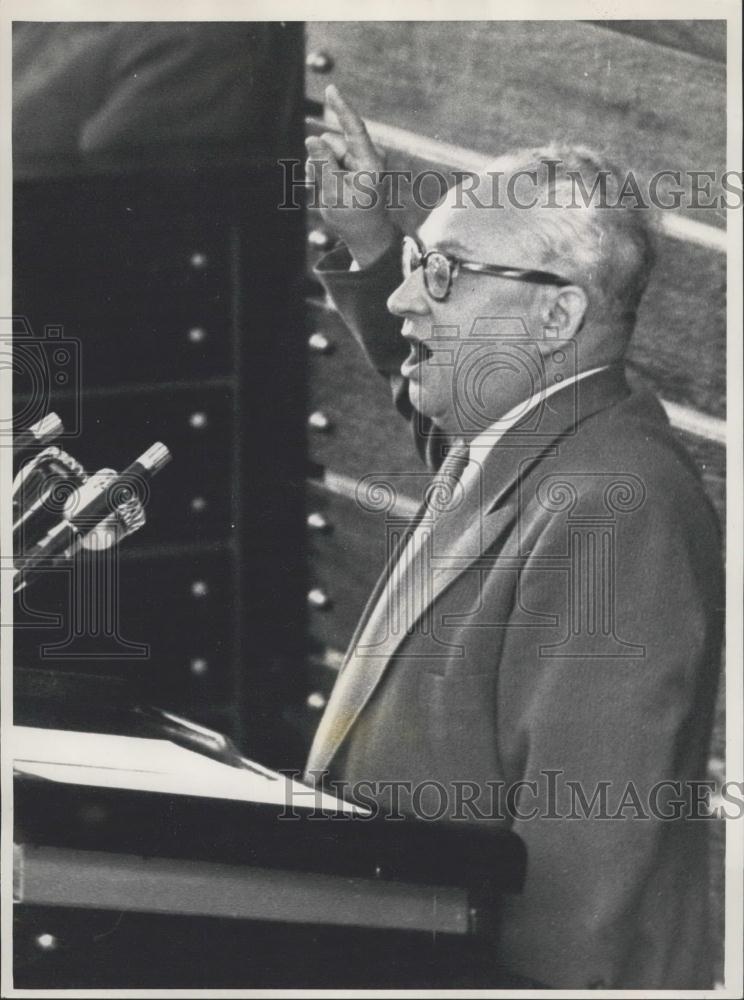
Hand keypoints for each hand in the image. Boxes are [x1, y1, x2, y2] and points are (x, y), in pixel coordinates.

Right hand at [305, 85, 397, 268]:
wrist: (367, 234)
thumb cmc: (353, 219)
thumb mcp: (334, 195)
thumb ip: (323, 165)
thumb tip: (312, 138)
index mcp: (371, 164)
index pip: (355, 130)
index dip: (341, 108)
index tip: (331, 89)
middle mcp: (368, 156)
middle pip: (332, 142)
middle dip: (319, 158)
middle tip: (318, 187)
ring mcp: (361, 158)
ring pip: (327, 148)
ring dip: (319, 166)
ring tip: (324, 190)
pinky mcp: (354, 162)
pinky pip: (330, 156)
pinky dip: (323, 169)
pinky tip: (326, 186)